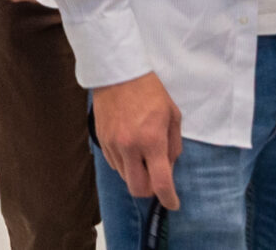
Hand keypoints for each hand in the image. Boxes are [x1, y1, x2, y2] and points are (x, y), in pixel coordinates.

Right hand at [92, 73, 181, 209]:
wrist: (118, 72)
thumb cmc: (149, 91)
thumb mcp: (173, 115)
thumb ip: (173, 145)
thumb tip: (169, 166)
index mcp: (152, 141)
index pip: (160, 183)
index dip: (169, 198)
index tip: (173, 202)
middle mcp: (130, 147)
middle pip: (138, 188)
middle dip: (150, 190)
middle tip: (157, 178)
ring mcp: (113, 144)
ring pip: (125, 177)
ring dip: (137, 174)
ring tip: (143, 156)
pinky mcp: (101, 140)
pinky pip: (114, 164)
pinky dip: (125, 163)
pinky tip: (130, 148)